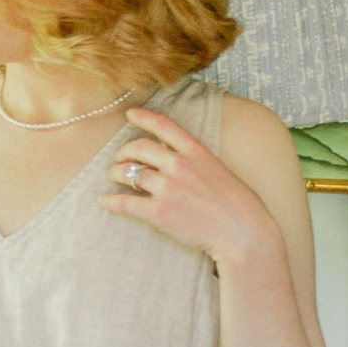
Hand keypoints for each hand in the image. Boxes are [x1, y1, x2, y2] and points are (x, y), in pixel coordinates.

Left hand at [101, 107, 277, 267]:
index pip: (164, 126)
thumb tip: (176, 158)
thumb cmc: (237, 204)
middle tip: (119, 158)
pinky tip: (105, 201)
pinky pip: (126, 203)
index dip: (143, 117)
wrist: (242, 232)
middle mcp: (179, 165)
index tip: (130, 114)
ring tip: (115, 177)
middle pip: (139, 148)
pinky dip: (112, 201)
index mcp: (196, 151)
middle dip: (124, 151)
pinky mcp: (159, 212)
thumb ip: (196, 161)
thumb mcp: (219, 169)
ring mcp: (168, 188)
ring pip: (129, 173)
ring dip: (117, 174)